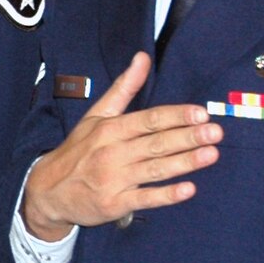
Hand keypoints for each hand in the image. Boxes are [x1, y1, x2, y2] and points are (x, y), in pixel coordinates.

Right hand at [19, 52, 220, 242]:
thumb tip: (142, 58)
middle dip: (187, 137)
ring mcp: (113, 180)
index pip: (148, 120)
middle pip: (155, 143)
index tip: (201, 113)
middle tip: (216, 132)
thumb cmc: (78, 150)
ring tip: (211, 154)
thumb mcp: (96, 116)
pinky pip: (144, 199)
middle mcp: (112, 152)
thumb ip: (123, 88)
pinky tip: (188, 189)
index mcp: (110, 129)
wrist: (48, 191)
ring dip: (184, 162)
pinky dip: (165, 195)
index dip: (175, 116)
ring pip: (154, 169)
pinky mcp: (114, 204)